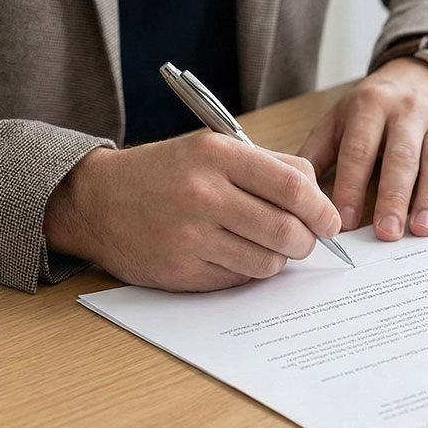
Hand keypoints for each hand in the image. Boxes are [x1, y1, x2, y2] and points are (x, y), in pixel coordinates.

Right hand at [44, 132, 341, 291]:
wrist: (97, 200)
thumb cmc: (166, 172)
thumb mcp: (213, 149)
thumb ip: (268, 167)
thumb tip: (319, 198)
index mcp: (217, 155)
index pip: (294, 185)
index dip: (323, 208)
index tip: (330, 220)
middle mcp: (203, 194)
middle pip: (287, 230)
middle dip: (307, 241)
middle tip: (303, 240)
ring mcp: (190, 236)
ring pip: (267, 262)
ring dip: (277, 259)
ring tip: (263, 245)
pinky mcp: (180, 271)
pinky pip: (238, 279)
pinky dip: (245, 270)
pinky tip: (230, 254)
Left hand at [298, 57, 427, 240]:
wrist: (425, 71)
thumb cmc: (376, 104)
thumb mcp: (341, 117)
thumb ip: (317, 153)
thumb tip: (293, 192)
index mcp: (370, 107)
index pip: (360, 150)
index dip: (352, 186)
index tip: (345, 221)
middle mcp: (408, 112)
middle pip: (401, 158)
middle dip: (393, 197)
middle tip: (386, 232)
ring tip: (421, 229)